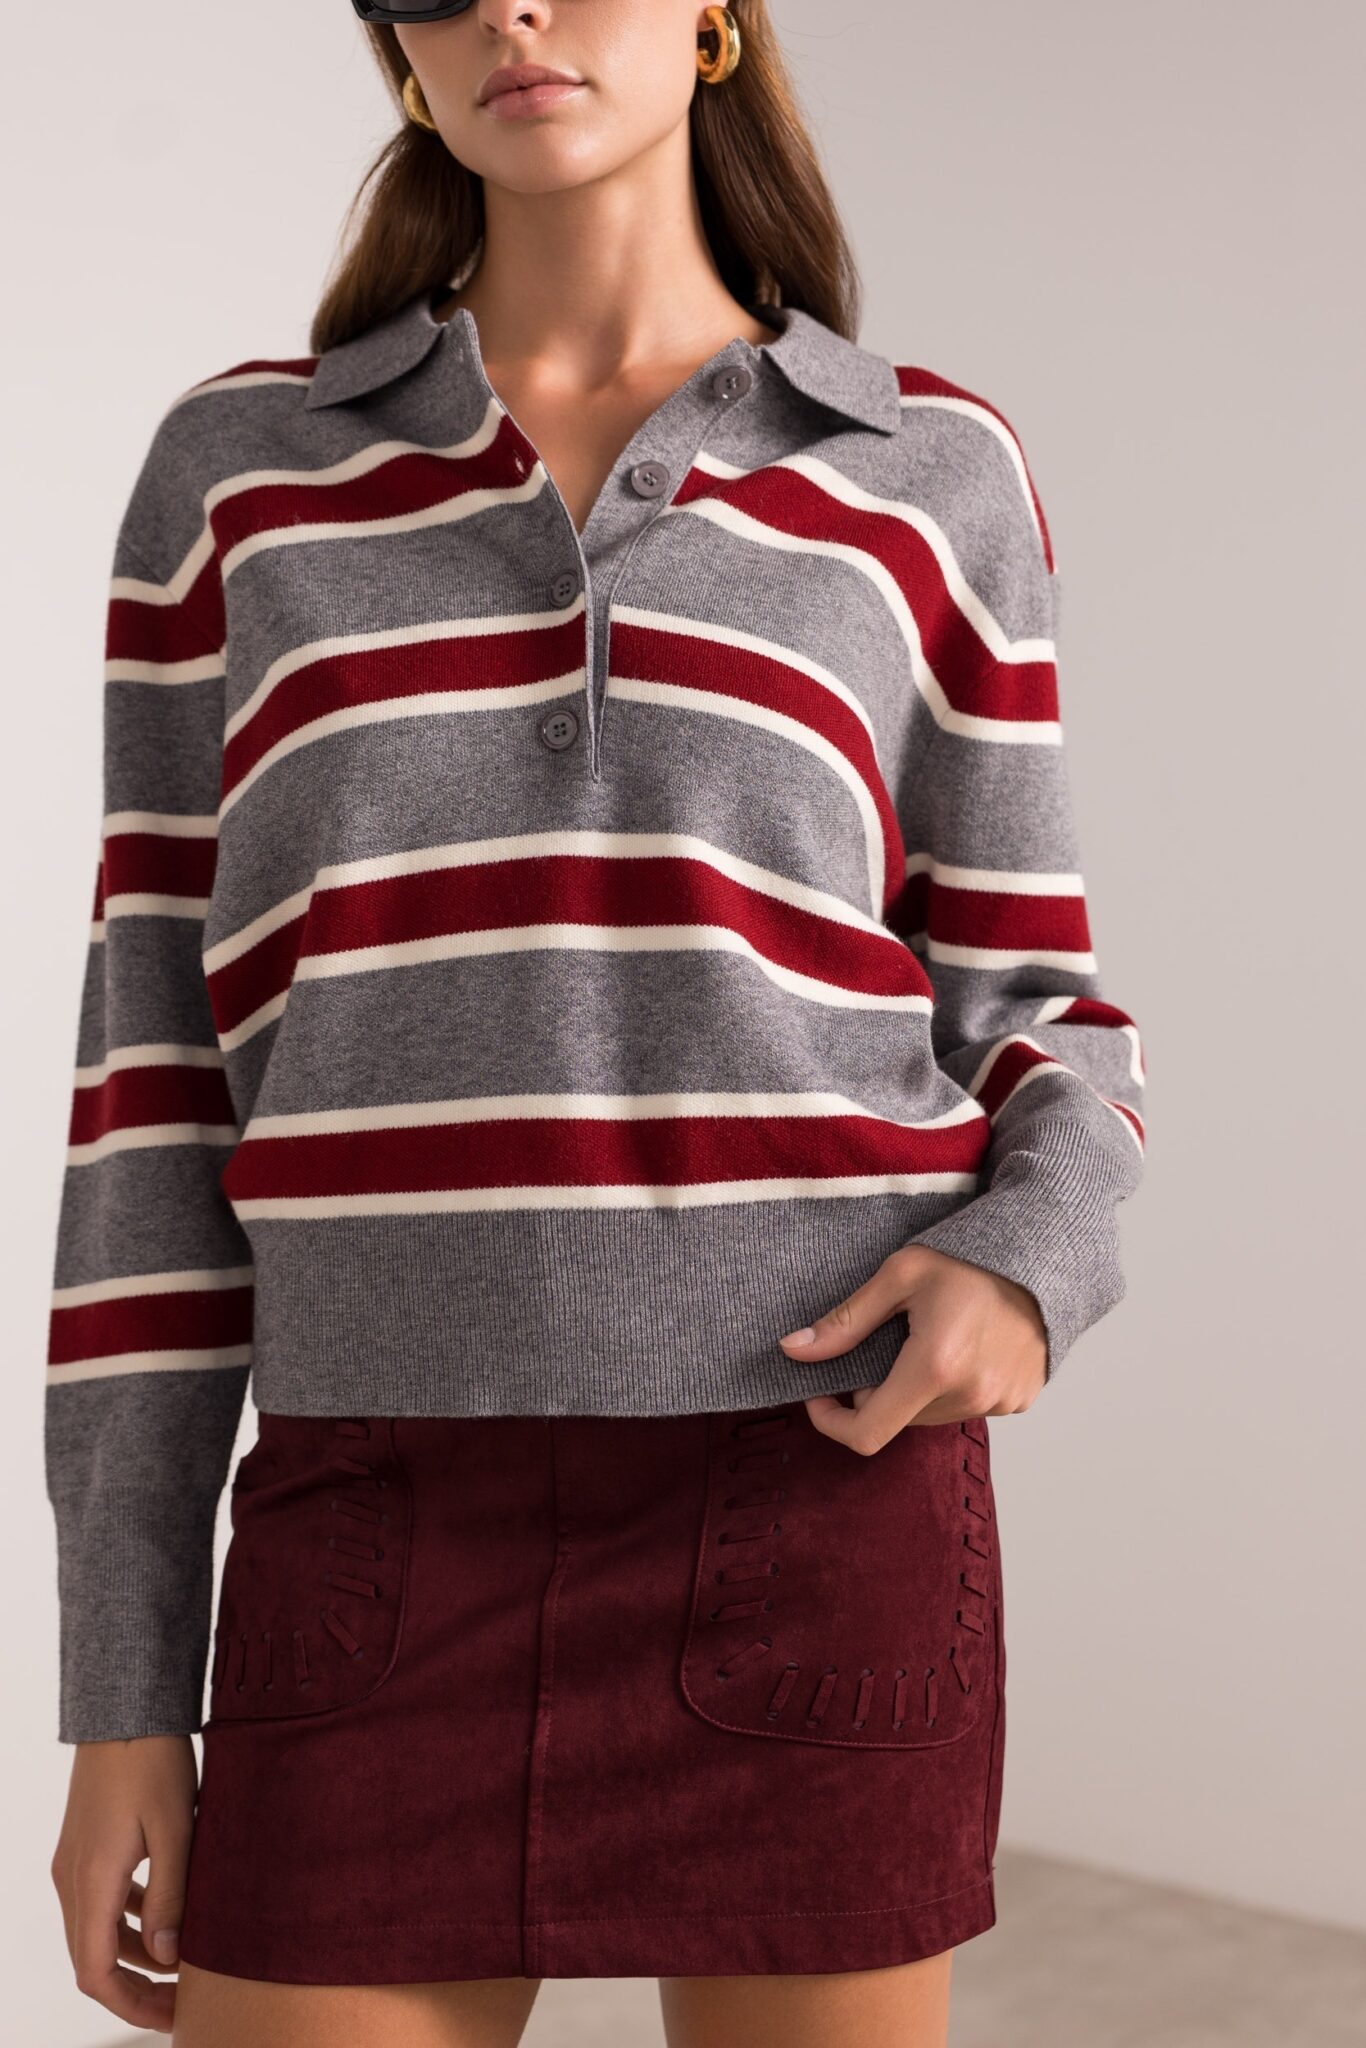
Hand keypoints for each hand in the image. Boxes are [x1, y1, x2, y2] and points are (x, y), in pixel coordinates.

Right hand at [50, 1732, 196, 2034]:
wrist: (126, 1707)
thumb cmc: (153, 1761)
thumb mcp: (176, 1829)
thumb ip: (171, 1896)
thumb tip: (170, 1957)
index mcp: (92, 1881)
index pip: (95, 1972)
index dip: (131, 2004)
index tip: (172, 2017)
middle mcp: (73, 1878)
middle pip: (95, 1958)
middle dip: (138, 1987)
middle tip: (186, 1998)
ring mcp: (77, 1861)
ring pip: (99, 1929)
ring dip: (136, 1953)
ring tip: (186, 1960)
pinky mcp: (88, 1844)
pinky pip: (104, 1899)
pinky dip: (132, 1918)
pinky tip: (169, 1912)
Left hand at [778, 1244, 1048, 1452]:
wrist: (1042, 1255)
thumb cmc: (968, 1259)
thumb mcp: (898, 1275)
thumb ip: (845, 1321)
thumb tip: (793, 1349)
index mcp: (934, 1367)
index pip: (867, 1433)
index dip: (831, 1422)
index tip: (820, 1393)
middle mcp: (970, 1395)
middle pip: (896, 1419)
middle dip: (875, 1390)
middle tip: (882, 1343)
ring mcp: (999, 1402)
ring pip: (928, 1416)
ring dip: (913, 1390)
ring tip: (925, 1339)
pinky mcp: (1018, 1401)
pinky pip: (964, 1407)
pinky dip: (949, 1388)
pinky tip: (959, 1348)